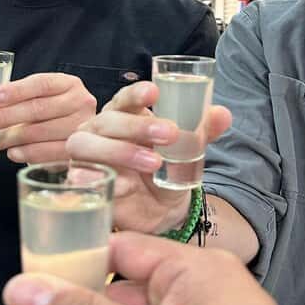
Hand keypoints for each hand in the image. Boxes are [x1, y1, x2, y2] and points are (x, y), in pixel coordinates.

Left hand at [0, 73, 96, 163]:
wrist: (74, 136)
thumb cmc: (42, 115)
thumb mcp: (20, 101)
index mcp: (66, 83)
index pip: (39, 83)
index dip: (13, 91)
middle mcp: (80, 101)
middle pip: (37, 109)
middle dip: (2, 117)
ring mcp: (82, 127)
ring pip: (42, 132)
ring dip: (13, 137)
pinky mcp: (81, 150)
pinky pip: (51, 153)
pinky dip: (29, 153)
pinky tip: (13, 153)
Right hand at [66, 81, 230, 233]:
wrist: (159, 211)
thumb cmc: (166, 169)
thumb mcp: (187, 150)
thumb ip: (202, 131)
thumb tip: (223, 114)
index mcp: (124, 115)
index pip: (125, 98)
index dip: (136, 94)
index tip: (155, 93)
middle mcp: (100, 131)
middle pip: (108, 120)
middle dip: (138, 125)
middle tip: (171, 134)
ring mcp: (86, 157)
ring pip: (86, 145)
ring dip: (120, 150)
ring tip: (155, 163)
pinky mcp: (81, 183)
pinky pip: (82, 177)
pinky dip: (99, 178)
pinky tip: (124, 184)